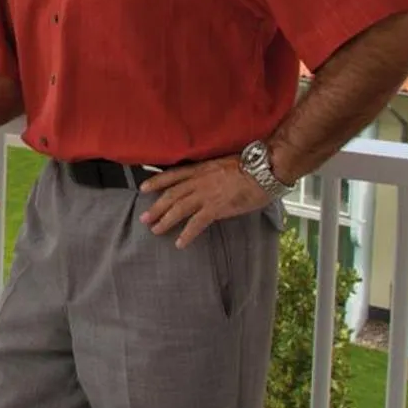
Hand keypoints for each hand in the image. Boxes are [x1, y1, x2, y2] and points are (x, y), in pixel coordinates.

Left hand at [139, 158, 270, 247]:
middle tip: (144, 218)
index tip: (143, 188)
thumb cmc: (250, 166)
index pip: (172, 175)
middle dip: (156, 207)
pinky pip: (197, 223)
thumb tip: (206, 183)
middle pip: (171, 195)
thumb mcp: (222, 164)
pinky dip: (187, 234)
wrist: (264, 169)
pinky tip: (180, 243)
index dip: (156, 182)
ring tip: (155, 230)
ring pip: (179, 209)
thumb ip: (210, 174)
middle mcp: (199, 181)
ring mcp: (207, 194)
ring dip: (165, 221)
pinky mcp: (217, 208)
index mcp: (200, 169)